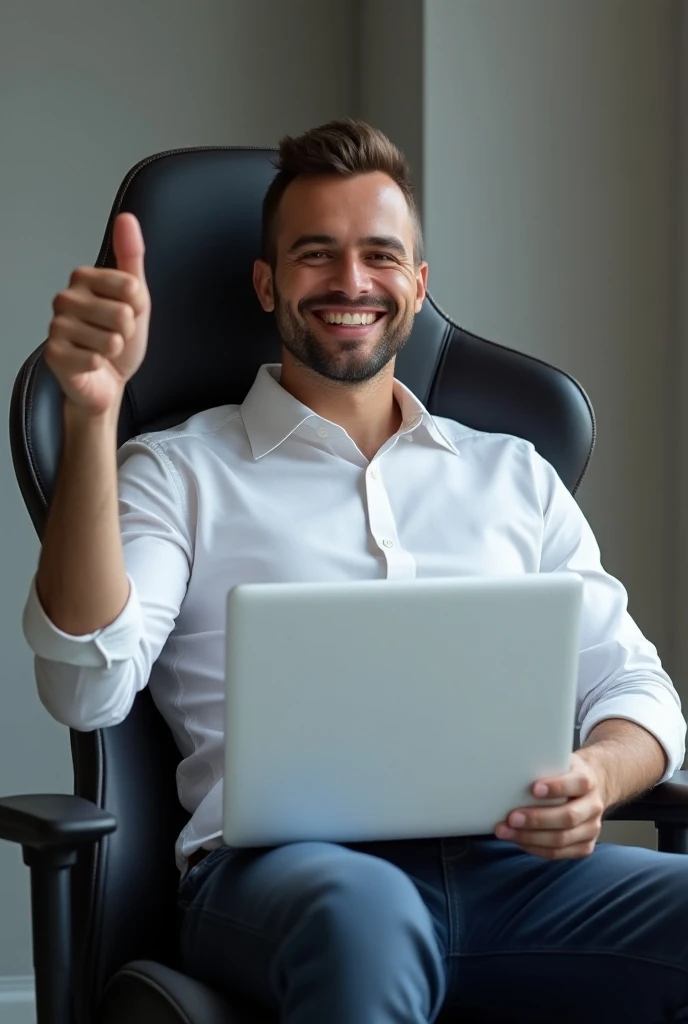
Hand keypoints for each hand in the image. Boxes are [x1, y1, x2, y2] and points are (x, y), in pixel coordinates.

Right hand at [45, 213, 150, 416]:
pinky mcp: (54, 353)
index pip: (131, 286)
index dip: (138, 308)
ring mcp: (57, 326)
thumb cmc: (118, 338)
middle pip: (122, 314)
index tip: (127, 314)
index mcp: (84, 278)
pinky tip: (90, 363)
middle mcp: (65, 297)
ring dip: (114, 351)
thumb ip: (131, 258)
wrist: (106, 379)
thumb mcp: (135, 298)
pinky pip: (95, 359)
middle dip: (127, 332)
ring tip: (103, 350)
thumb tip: (127, 218)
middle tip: (114, 336)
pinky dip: (100, 365)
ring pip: (110, 339)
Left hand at [494, 751, 607, 858]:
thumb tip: (510, 768)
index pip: (578, 783)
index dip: (557, 787)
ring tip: (506, 832)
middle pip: (568, 817)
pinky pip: (558, 853)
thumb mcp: (559, 762)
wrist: (589, 789)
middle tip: (511, 818)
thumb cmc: (564, 774)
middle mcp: (593, 806)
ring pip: (562, 839)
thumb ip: (543, 767)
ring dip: (530, 838)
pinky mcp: (585, 846)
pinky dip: (535, 848)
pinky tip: (518, 840)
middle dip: (537, 819)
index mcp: (588, 780)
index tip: (534, 788)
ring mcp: (591, 829)